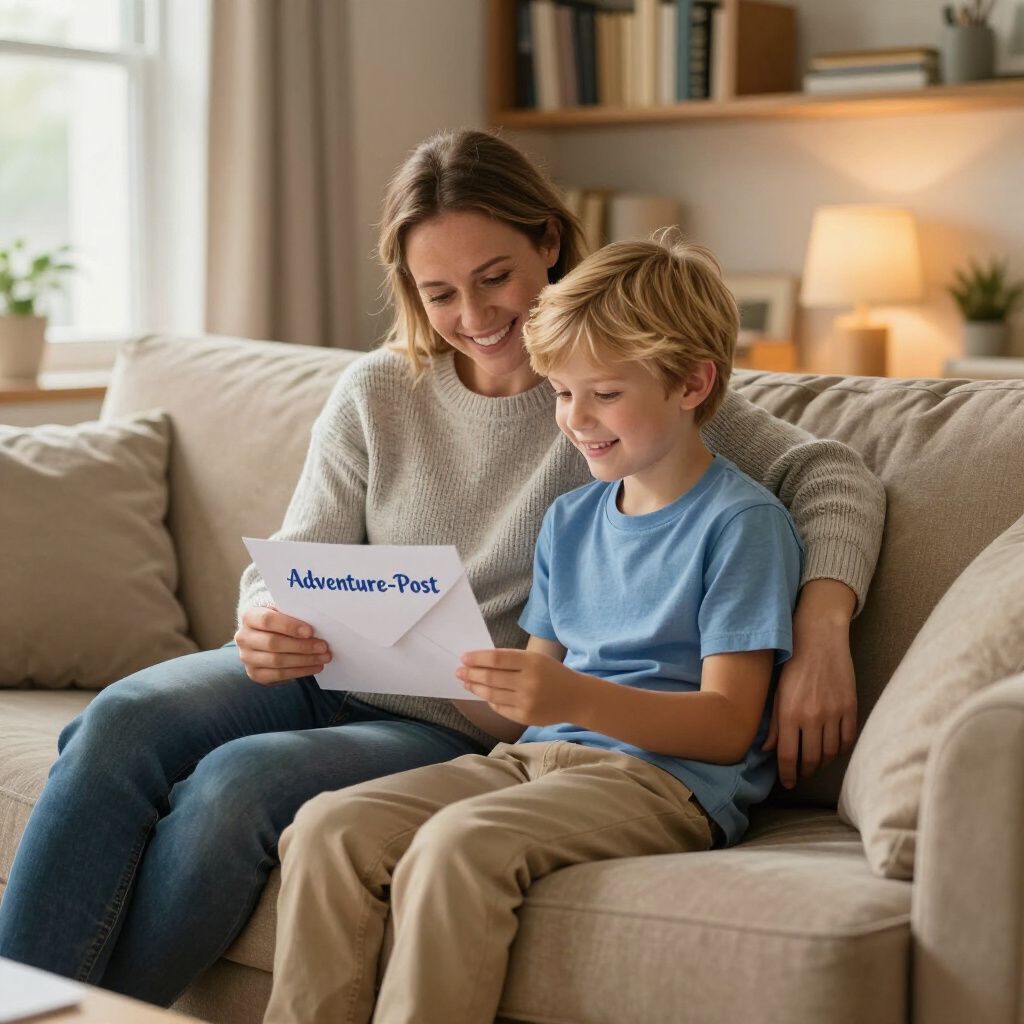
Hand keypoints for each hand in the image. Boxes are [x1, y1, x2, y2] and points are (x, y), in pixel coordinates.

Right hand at [234, 605, 331, 685]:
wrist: (263, 636)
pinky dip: (300, 672)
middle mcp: (244, 638)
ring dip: (304, 660)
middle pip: (273, 643)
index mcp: (250, 617)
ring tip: (323, 658)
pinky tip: (315, 667)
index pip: (267, 620)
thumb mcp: (283, 613)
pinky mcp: (255, 674)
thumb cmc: (279, 622)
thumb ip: (295, 616)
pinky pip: (279, 675)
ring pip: (277, 661)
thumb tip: (318, 625)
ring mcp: (247, 658)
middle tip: (323, 647)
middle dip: (302, 646)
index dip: (289, 626)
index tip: (310, 631)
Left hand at [457, 648, 584, 726]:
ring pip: (491, 694)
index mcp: (531, 662)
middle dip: (471, 674)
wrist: (576, 698)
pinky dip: (489, 700)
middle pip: (491, 678)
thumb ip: (511, 660)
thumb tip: (479, 662)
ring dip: (475, 687)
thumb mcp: (536, 659)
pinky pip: (499, 708)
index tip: (463, 657)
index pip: (497, 659)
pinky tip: (483, 694)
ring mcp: (526, 702)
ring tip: (465, 682)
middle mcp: (528, 682)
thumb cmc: (552, 674)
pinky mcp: (524, 717)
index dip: (477, 658)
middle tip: (459, 671)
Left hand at [764, 581, 857, 787]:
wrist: (818, 638)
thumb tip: (766, 750)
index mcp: (788, 713)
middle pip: (810, 758)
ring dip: (823, 763)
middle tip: (801, 776)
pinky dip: (841, 749)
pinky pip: (848, 738)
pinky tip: (833, 750)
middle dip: (805, 772)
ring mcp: (833, 712)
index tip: (787, 783)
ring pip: (830, 752)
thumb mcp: (776, 692)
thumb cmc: (792, 664)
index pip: (787, 755)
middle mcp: (811, 716)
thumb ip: (773, 723)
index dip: (787, 774)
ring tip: (816, 764)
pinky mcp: (850, 706)